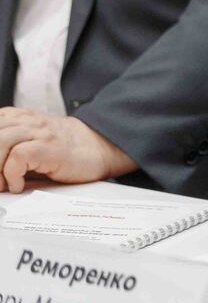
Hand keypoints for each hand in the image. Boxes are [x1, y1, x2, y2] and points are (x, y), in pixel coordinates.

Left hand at [0, 110, 137, 192]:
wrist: (102, 148)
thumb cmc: (65, 150)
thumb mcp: (30, 140)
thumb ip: (7, 147)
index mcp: (18, 117)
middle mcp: (27, 121)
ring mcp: (40, 133)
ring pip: (0, 142)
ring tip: (2, 185)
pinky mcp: (50, 147)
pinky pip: (19, 156)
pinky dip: (11, 174)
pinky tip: (18, 185)